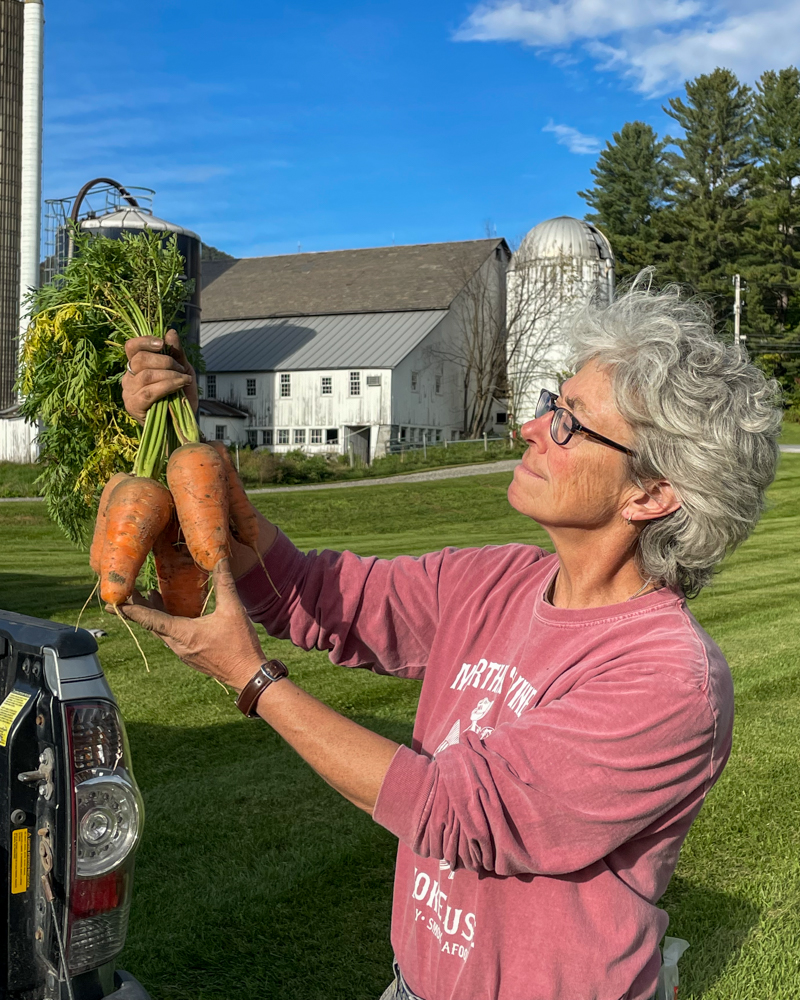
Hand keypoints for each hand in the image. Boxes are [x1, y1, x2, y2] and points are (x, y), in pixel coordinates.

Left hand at [114, 559, 265, 691]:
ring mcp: (182, 653)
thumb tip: (220, 558)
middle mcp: (177, 645)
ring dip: (153, 614)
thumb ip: (224, 583)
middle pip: (151, 625)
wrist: (248, 676)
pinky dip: (166, 623)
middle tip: (125, 593)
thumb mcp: (233, 610)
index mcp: (182, 634)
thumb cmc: (240, 644)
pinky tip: (174, 614)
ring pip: (161, 631)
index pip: (150, 619)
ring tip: (150, 595)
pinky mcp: (189, 657)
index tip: (114, 601)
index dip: (132, 609)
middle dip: (138, 608)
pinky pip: (171, 638)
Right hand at [122, 329, 197, 423]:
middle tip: (181, 370)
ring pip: (146, 375)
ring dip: (170, 375)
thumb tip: (170, 332)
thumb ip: (176, 352)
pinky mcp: (134, 407)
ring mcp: (129, 393)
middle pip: (140, 359)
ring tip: (184, 380)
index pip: (131, 347)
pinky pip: (149, 392)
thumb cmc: (181, 396)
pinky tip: (179, 386)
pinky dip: (167, 386)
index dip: (144, 341)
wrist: (185, 422)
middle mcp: (128, 378)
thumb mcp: (182, 370)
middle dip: (165, 361)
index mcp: (136, 367)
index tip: (162, 343)